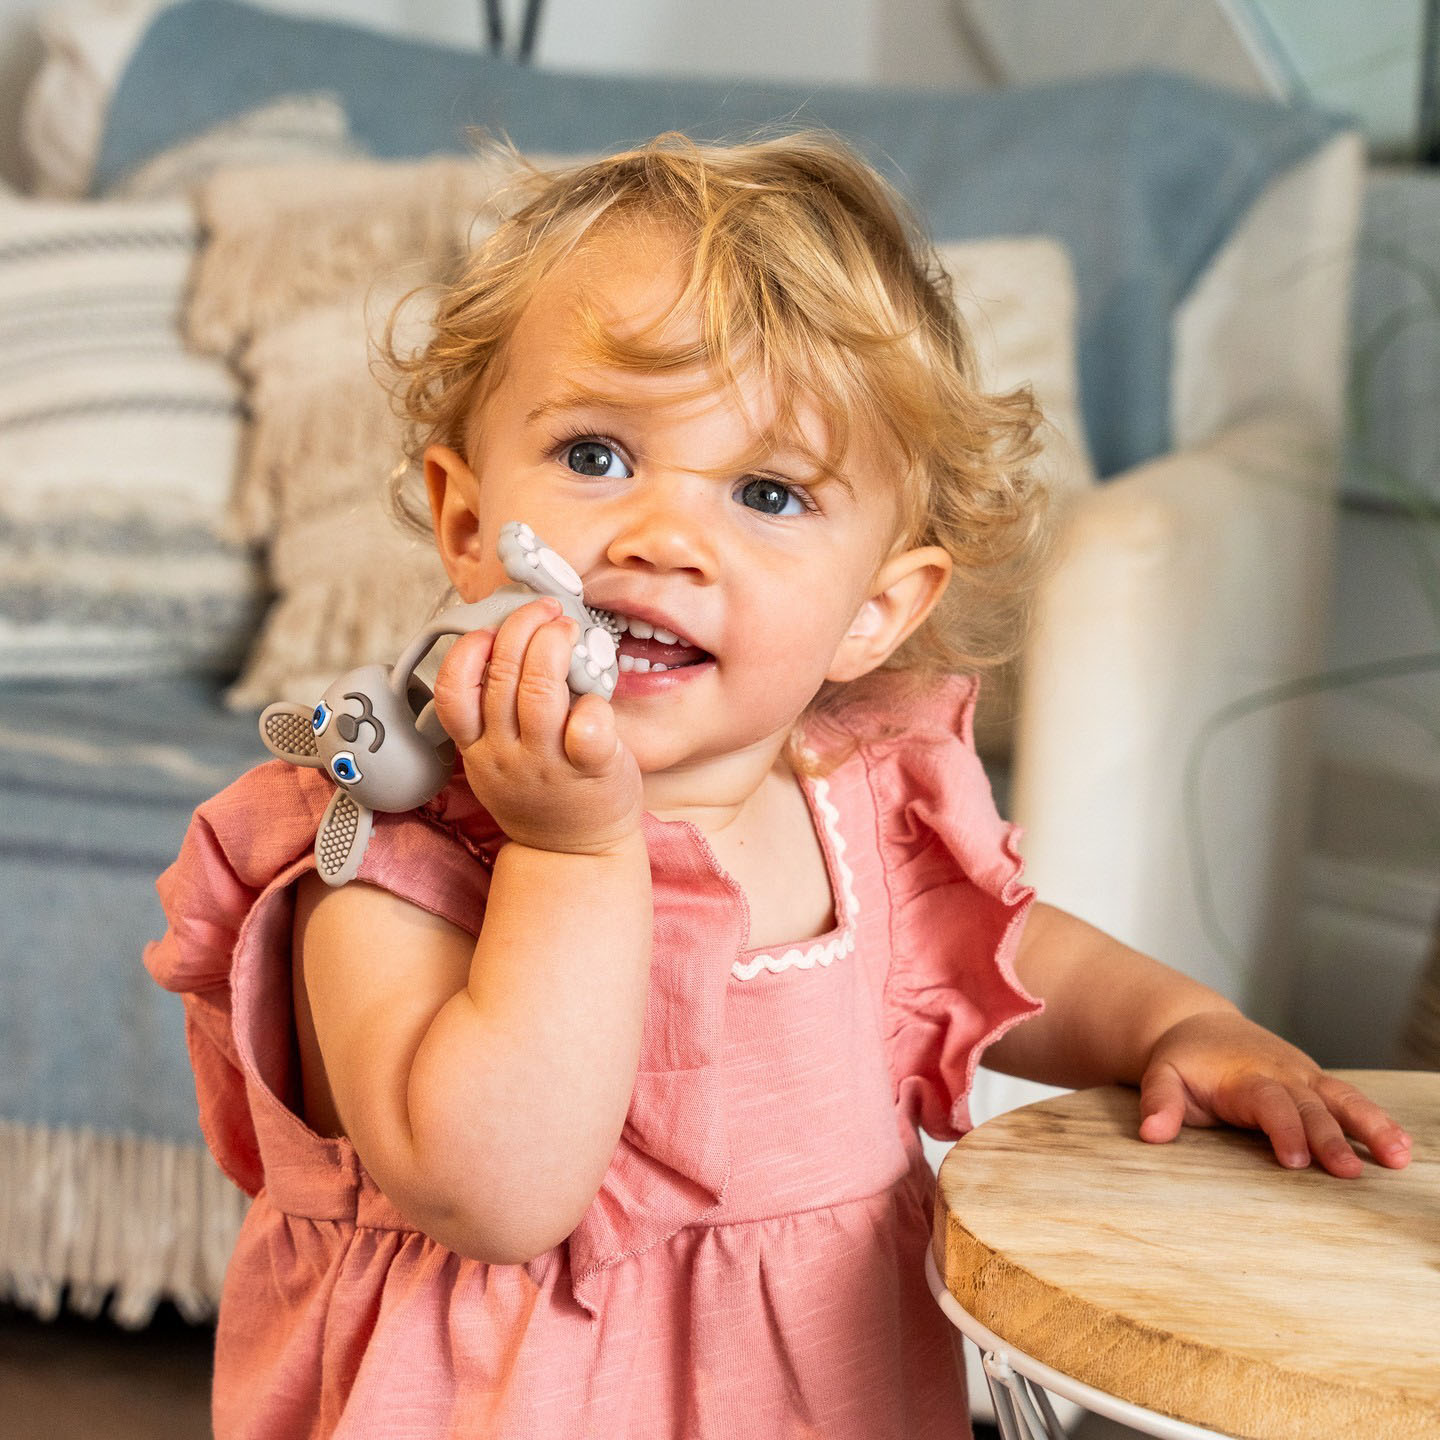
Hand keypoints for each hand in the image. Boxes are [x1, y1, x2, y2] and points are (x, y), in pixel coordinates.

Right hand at [432, 597, 642, 855]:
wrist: (573, 855)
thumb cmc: (543, 790)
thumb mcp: (499, 755)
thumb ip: (497, 709)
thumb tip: (515, 636)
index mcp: (478, 746)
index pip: (453, 691)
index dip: (469, 649)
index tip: (493, 629)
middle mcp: (506, 754)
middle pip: (500, 676)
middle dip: (521, 627)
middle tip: (545, 610)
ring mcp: (547, 764)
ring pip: (540, 692)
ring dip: (553, 647)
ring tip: (568, 630)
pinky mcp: (591, 771)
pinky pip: (588, 729)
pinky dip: (592, 703)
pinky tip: (595, 696)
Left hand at [1136, 1010, 1413, 1176]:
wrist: (1200, 1027)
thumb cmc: (1184, 1061)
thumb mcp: (1161, 1075)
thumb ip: (1159, 1103)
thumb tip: (1151, 1133)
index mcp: (1245, 1076)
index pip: (1269, 1104)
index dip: (1283, 1130)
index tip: (1293, 1161)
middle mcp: (1281, 1074)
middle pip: (1311, 1107)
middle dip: (1331, 1138)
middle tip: (1350, 1172)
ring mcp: (1304, 1077)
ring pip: (1343, 1099)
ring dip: (1371, 1126)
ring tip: (1398, 1157)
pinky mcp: (1317, 1084)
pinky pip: (1351, 1100)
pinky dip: (1377, 1121)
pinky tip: (1402, 1148)